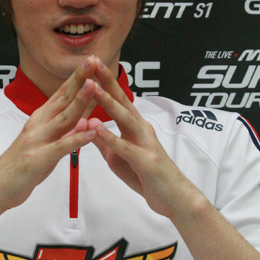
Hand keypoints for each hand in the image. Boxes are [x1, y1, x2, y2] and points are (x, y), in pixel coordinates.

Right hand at [0, 58, 99, 212]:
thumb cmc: (22, 167)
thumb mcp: (46, 145)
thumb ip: (65, 132)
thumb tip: (85, 119)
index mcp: (40, 119)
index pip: (62, 93)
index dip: (77, 77)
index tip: (91, 61)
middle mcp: (38, 125)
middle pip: (63, 98)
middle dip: (80, 79)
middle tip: (94, 60)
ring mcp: (37, 140)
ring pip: (63, 118)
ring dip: (80, 101)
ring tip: (94, 86)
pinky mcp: (38, 158)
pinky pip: (61, 146)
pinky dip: (77, 138)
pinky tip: (91, 131)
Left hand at [88, 60, 203, 219]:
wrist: (172, 198)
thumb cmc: (145, 176)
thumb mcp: (119, 157)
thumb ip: (104, 141)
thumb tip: (88, 124)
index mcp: (134, 126)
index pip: (117, 99)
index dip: (104, 81)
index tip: (90, 63)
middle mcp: (141, 129)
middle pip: (122, 100)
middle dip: (107, 81)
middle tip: (93, 62)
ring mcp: (145, 143)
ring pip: (125, 119)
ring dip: (108, 102)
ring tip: (93, 88)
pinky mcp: (146, 161)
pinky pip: (126, 147)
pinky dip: (112, 137)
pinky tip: (98, 129)